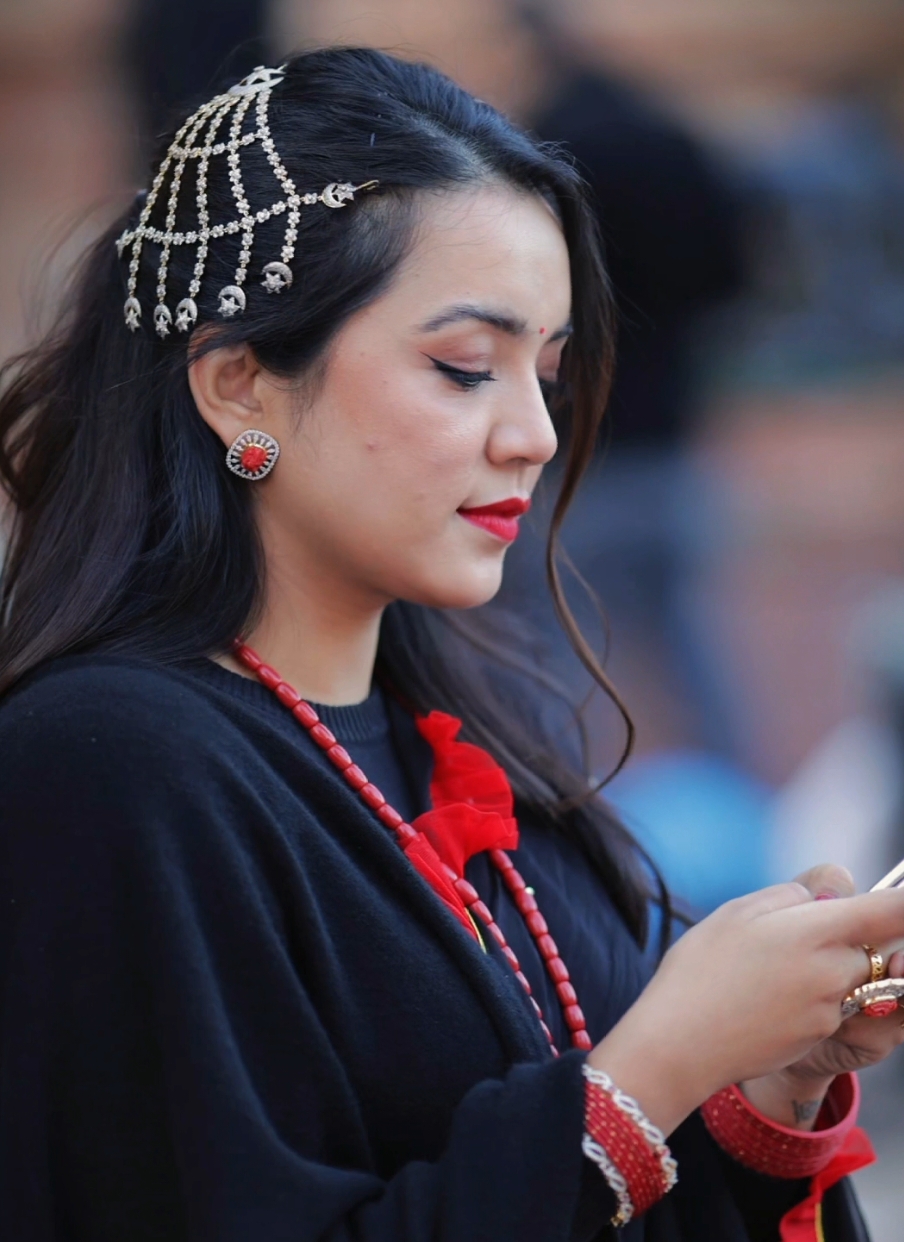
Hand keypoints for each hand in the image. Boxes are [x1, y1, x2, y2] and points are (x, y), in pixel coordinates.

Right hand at [587, 869, 903, 1136]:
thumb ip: (793, 894)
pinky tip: (765, 998)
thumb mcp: (739, 909)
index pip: (892, 911)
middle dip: (843, 935)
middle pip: (868, 944)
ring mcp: (830, 1009)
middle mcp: (833, 971)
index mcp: (815, 930)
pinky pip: (831, 1006)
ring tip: (768, 969)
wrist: (681, 1042)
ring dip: (826, 967)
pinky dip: (810, 997)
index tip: (898, 899)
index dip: (901, 902)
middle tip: (788, 934)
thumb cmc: (701, 968)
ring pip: (847, 976)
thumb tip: (828, 893)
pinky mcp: (821, 1037)